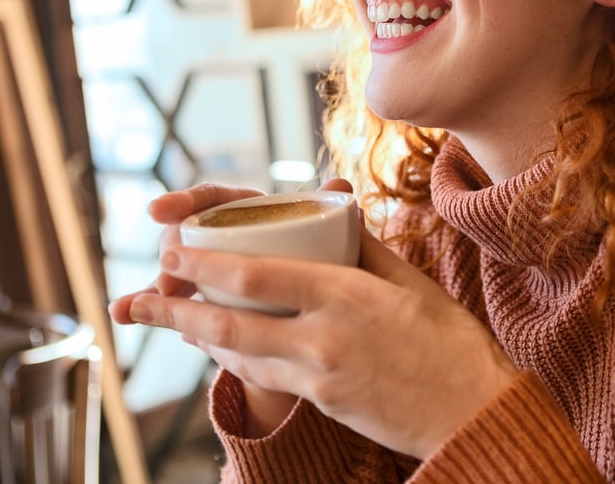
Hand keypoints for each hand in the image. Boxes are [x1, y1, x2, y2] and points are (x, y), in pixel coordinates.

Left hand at [121, 182, 519, 459]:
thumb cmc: (449, 340)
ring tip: (167, 318)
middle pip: (229, 324)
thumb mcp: (410, 281)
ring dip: (196, 338)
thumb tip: (335, 204)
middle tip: (142, 296)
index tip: (173, 251)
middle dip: (176, 311)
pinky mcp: (323, 404)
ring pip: (239, 355)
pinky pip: (264, 378)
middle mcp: (324, 337)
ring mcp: (320, 377)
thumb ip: (363, 245)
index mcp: (346, 295)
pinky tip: (218, 347)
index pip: (256, 274)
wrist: (472, 409)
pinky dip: (233, 359)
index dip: (204, 264)